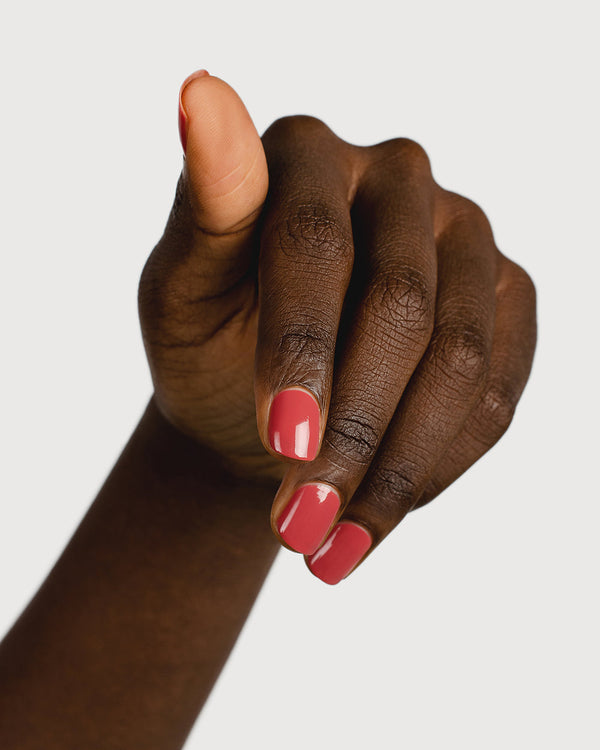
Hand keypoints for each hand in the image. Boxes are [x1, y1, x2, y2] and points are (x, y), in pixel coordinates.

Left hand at [139, 71, 535, 583]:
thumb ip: (205, 207)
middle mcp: (400, 179)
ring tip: (331, 546)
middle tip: (296, 525)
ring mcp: (465, 236)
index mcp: (308, 154)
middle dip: (351, 431)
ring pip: (462, 361)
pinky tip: (383, 508)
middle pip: (401, 307)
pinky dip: (441, 465)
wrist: (264, 397)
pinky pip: (498, 393)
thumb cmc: (213, 338)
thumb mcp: (186, 287)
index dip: (301, 348)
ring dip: (399, 470)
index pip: (315, 242)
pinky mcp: (508, 298)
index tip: (281, 444)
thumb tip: (199, 91)